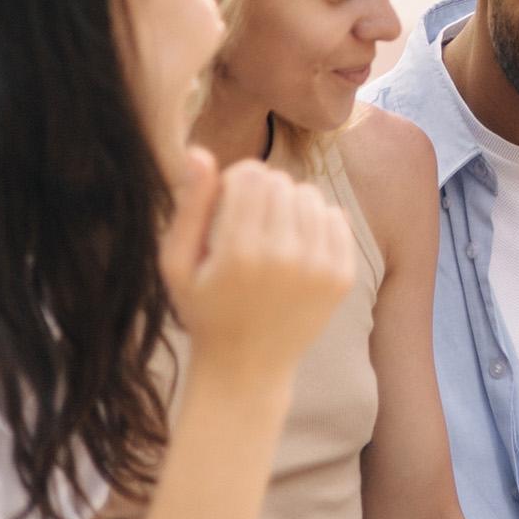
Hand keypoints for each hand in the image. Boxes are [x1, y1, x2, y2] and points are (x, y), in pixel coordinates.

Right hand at [161, 153, 355, 373]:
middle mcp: (284, 258)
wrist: (248, 367)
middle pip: (283, 182)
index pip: (252, 174)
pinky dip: (317, 222)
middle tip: (248, 223)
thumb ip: (190, 206)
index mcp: (238, 252)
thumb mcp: (178, 262)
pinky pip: (336, 218)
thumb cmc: (203, 309)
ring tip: (272, 234)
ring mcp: (318, 269)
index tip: (228, 204)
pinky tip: (296, 244)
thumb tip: (200, 151)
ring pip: (312, 197)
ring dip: (291, 206)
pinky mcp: (341, 278)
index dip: (237, 180)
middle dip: (264, 192)